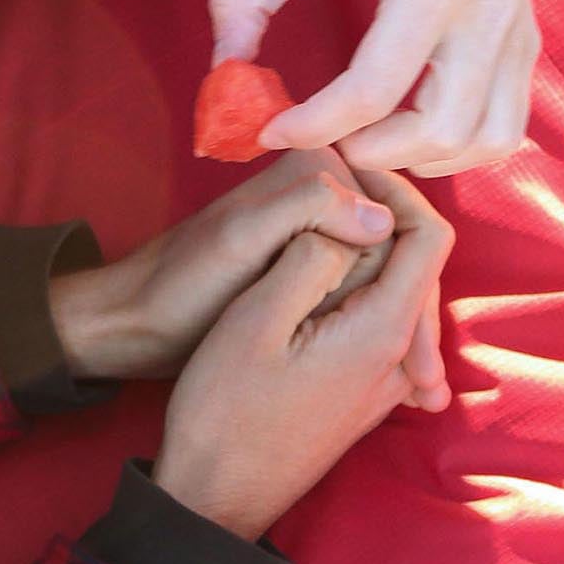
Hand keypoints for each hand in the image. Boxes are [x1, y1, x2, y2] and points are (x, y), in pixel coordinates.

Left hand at [47, 150, 393, 383]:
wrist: (135, 323)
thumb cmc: (180, 286)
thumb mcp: (239, 243)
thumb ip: (305, 210)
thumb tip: (383, 220)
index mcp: (317, 167)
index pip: (401, 215)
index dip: (421, 284)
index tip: (425, 352)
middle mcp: (326, 190)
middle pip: (399, 253)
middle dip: (419, 319)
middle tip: (428, 391)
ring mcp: (319, 231)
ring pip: (386, 278)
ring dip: (407, 335)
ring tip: (420, 396)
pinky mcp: (307, 265)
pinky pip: (363, 293)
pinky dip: (380, 335)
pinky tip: (395, 383)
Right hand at [155, 172, 455, 540]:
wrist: (212, 499)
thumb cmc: (222, 411)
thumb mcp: (254, 320)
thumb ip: (312, 257)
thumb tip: (358, 215)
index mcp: (383, 330)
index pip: (429, 235)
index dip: (394, 189)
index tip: (344, 170)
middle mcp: (402, 357)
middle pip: (417, 260)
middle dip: (376, 217)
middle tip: (318, 192)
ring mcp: (388, 380)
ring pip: (398, 289)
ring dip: (363, 253)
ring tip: (307, 230)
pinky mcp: (365, 392)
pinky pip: (382, 321)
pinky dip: (356, 288)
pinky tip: (313, 280)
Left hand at [208, 0, 537, 175]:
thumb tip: (223, 75)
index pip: (374, 89)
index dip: (313, 125)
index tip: (270, 128)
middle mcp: (488, 13)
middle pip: (440, 130)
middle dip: (372, 151)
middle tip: (328, 136)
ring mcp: (517, 31)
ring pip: (484, 140)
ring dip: (422, 156)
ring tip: (371, 136)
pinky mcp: (527, 41)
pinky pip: (505, 125)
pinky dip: (459, 145)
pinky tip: (413, 126)